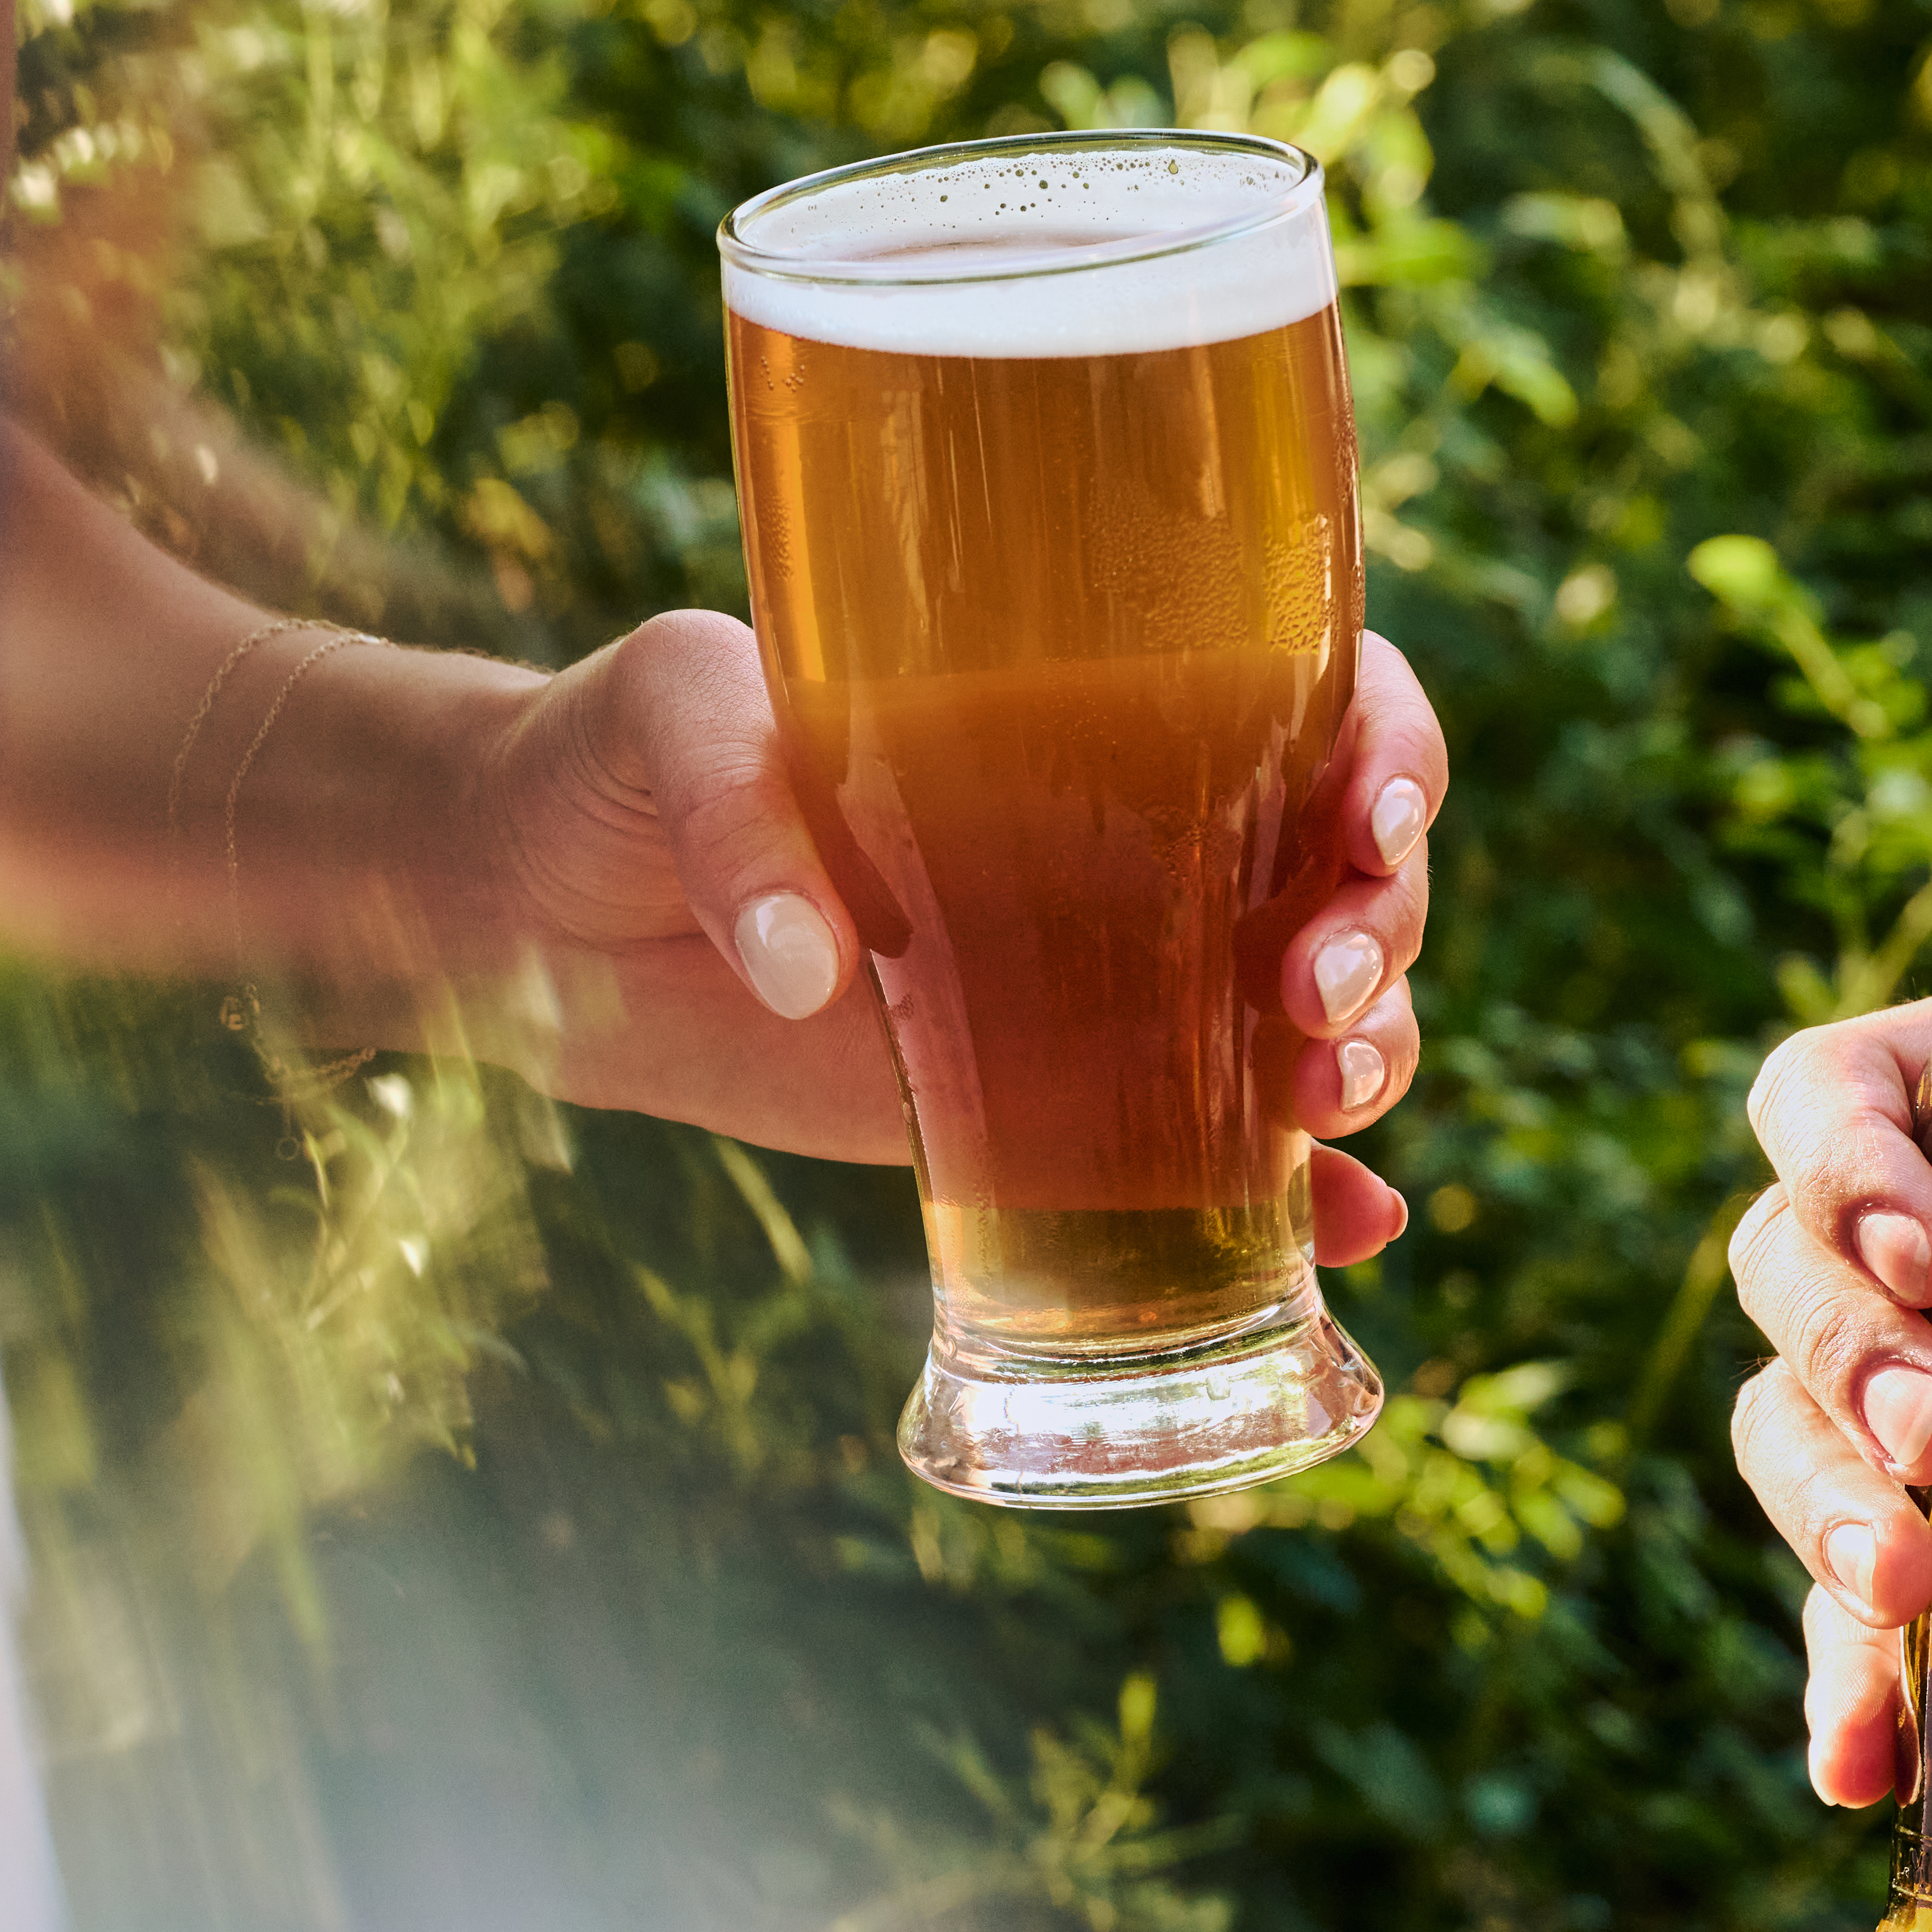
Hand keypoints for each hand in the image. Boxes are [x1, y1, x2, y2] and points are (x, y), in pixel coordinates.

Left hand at [468, 614, 1443, 1264]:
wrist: (542, 912)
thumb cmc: (623, 755)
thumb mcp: (671, 714)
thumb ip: (736, 802)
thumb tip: (811, 967)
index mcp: (1097, 703)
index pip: (1316, 697)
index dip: (1389, 748)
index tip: (1369, 812)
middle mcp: (1140, 842)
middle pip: (1349, 872)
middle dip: (1382, 930)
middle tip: (1312, 988)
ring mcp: (1111, 986)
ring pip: (1315, 1016)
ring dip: (1369, 1057)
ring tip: (1322, 1105)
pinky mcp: (1048, 1111)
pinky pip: (1212, 1155)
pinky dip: (1307, 1204)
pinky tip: (1353, 1234)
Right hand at [1727, 998, 1931, 1807]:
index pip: (1828, 1097)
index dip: (1846, 1166)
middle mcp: (1892, 1243)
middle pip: (1786, 1269)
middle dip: (1847, 1359)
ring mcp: (1895, 1388)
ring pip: (1786, 1427)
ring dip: (1824, 1512)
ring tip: (1901, 1595)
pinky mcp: (1924, 1532)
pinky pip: (1845, 1600)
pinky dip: (1846, 1682)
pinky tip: (1859, 1764)